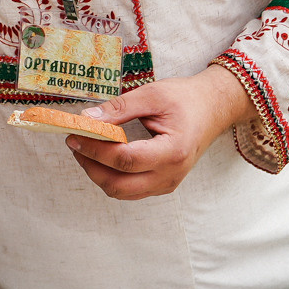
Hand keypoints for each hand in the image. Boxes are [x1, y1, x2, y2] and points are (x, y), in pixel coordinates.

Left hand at [64, 65, 251, 200]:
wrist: (213, 108)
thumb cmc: (186, 99)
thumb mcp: (152, 94)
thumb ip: (119, 108)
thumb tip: (87, 119)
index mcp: (172, 151)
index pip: (125, 160)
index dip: (95, 149)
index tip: (75, 135)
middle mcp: (171, 174)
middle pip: (120, 186)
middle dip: (91, 167)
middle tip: (75, 144)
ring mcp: (168, 183)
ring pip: (123, 193)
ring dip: (99, 174)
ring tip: (86, 148)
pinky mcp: (163, 184)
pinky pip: (131, 190)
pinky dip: (112, 177)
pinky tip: (103, 156)